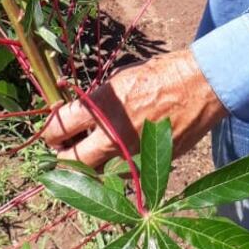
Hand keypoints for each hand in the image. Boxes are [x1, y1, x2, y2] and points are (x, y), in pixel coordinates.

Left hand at [42, 50, 226, 169]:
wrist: (199, 86)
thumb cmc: (159, 74)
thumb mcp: (119, 79)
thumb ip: (96, 100)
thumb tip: (77, 113)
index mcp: (101, 108)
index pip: (58, 129)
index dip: (49, 130)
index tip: (52, 130)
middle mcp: (112, 136)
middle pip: (69, 161)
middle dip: (61, 155)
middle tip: (63, 147)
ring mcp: (130, 155)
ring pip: (95, 173)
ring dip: (88, 164)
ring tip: (91, 151)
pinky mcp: (149, 166)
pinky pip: (122, 174)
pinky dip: (116, 166)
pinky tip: (120, 152)